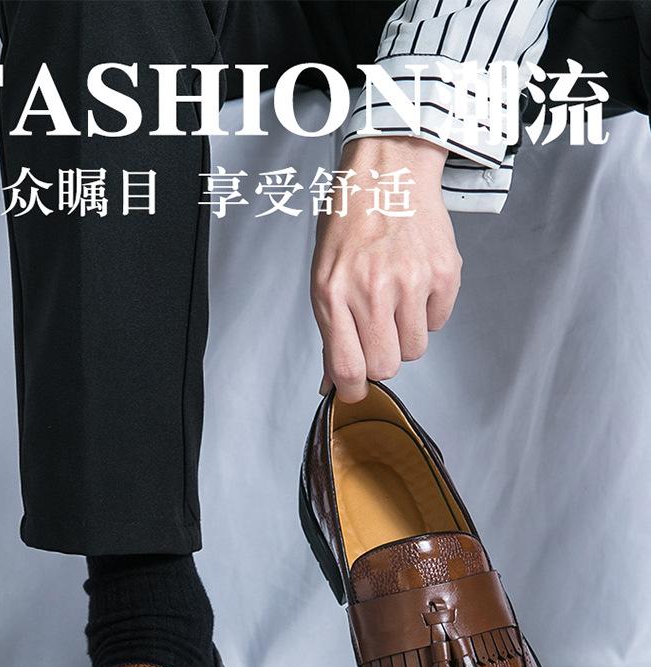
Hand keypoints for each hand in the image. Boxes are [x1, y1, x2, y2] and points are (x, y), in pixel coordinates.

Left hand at [311, 136, 461, 402]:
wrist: (388, 172)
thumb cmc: (349, 224)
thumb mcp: (325, 275)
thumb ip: (330, 331)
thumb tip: (332, 384)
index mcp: (333, 293)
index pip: (348, 367)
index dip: (353, 390)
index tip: (355, 391)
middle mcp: (371, 290)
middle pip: (386, 366)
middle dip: (382, 359)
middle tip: (378, 333)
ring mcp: (411, 281)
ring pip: (415, 350)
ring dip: (406, 335)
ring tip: (396, 300)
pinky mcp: (443, 273)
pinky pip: (438, 322)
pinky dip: (428, 311)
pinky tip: (414, 281)